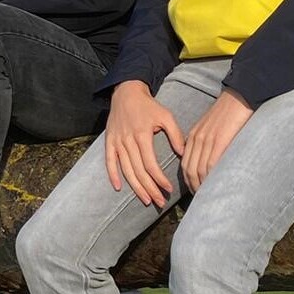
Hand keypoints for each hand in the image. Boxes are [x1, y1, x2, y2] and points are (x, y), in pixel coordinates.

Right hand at [105, 81, 184, 206]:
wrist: (126, 92)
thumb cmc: (149, 106)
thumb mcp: (166, 116)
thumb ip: (175, 134)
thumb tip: (183, 153)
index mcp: (142, 135)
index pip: (151, 164)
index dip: (159, 179)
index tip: (169, 189)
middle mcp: (128, 141)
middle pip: (139, 171)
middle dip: (150, 189)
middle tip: (160, 202)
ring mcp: (117, 142)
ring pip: (126, 170)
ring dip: (136, 187)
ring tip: (146, 200)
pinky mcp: (109, 141)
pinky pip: (109, 161)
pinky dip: (112, 175)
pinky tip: (118, 188)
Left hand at [181, 89, 252, 191]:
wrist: (240, 95)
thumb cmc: (230, 112)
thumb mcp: (212, 126)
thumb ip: (207, 140)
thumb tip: (210, 158)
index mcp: (194, 135)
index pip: (185, 163)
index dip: (188, 179)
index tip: (194, 190)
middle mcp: (197, 139)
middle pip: (189, 169)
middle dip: (193, 186)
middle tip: (200, 198)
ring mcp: (207, 140)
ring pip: (198, 169)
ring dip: (201, 185)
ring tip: (207, 196)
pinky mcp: (219, 141)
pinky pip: (211, 164)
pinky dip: (210, 177)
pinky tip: (215, 185)